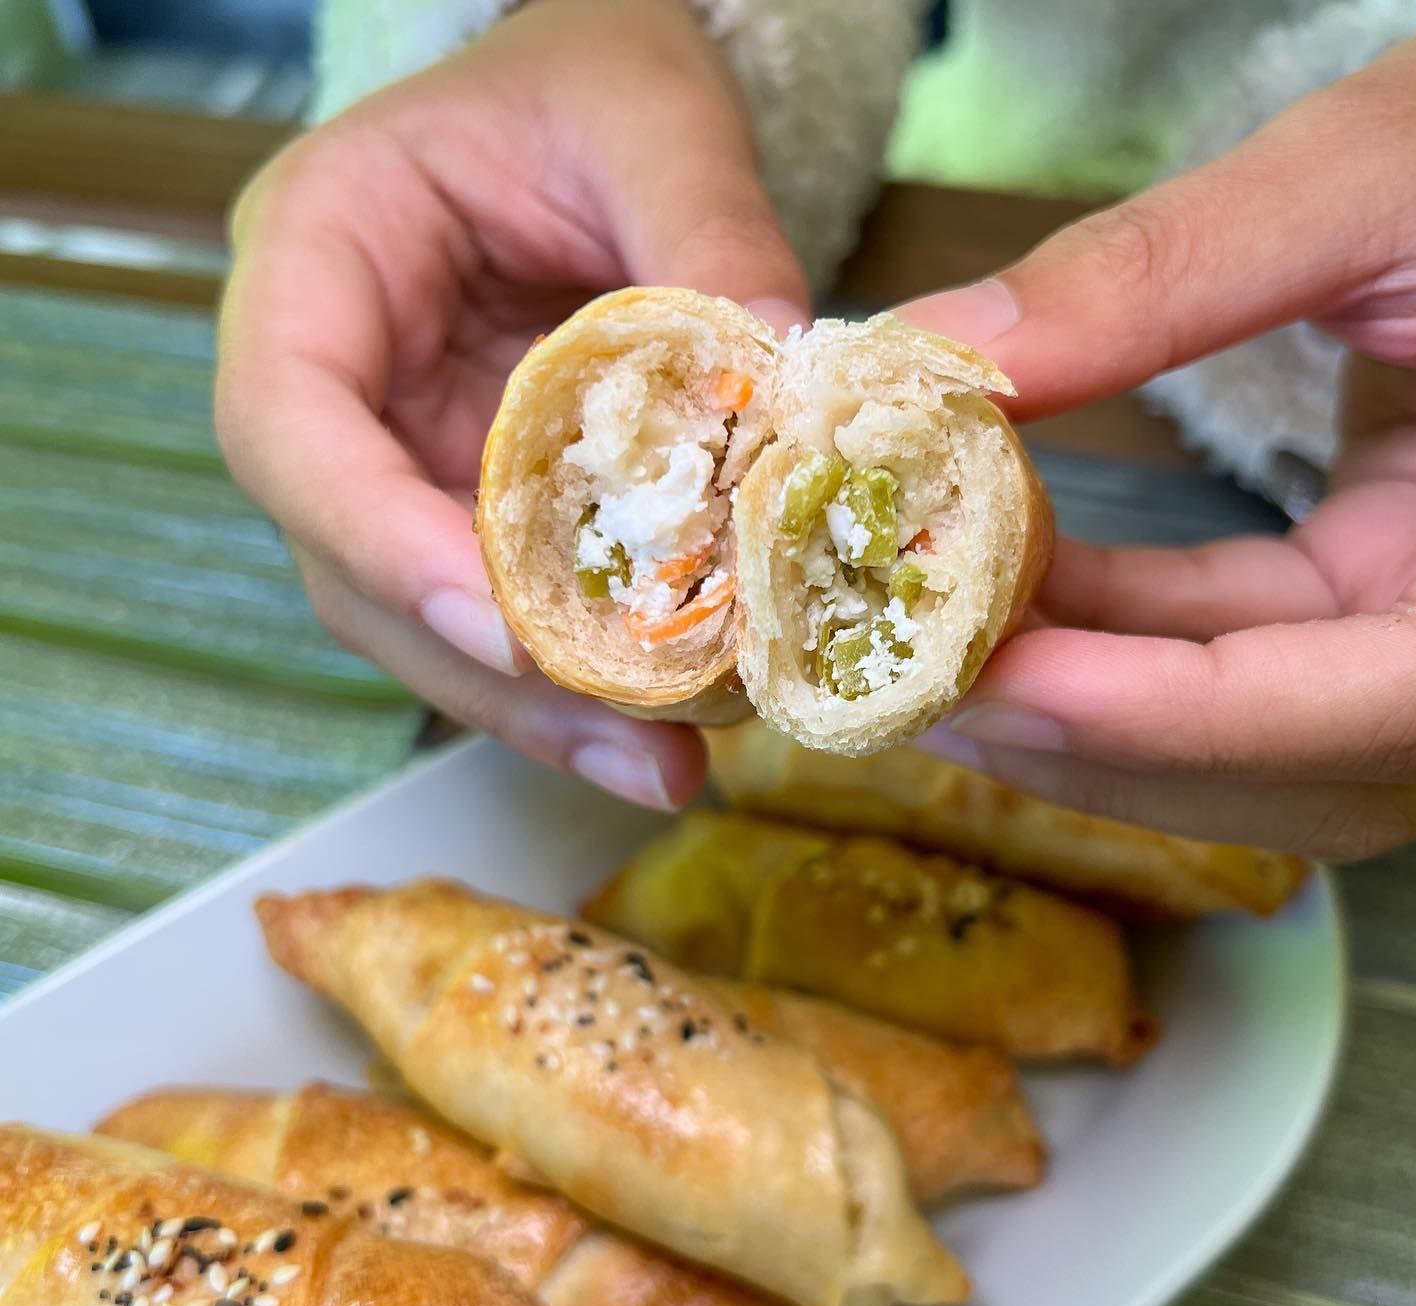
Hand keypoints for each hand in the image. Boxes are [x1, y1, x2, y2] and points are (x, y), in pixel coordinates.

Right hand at [215, 0, 807, 808]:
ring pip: (433, 626)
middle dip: (489, 670)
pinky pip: (513, 617)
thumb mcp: (649, 111)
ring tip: (667, 765)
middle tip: (630, 738)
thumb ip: (704, 228)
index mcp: (320, 260)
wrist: (607, 119)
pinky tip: (675, 727)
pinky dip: (587, 683)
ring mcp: (408, 465)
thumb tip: (779, 389)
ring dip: (544, 710)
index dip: (374, 535)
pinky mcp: (484, 513)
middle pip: (358, 569)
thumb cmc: (592, 81)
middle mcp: (343, 390)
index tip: (496, 619)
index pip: (288, 424)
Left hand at [900, 26, 1415, 858]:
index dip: (1175, 714)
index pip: (1379, 702)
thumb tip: (944, 353)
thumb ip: (1169, 272)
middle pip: (1294, 768)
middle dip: (1093, 737)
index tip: (997, 680)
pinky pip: (1238, 643)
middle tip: (913, 683)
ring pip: (1249, 735)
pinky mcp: (1378, 585)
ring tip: (927, 637)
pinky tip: (1008, 576)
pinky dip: (1118, 627)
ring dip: (1082, 695)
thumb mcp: (1378, 179)